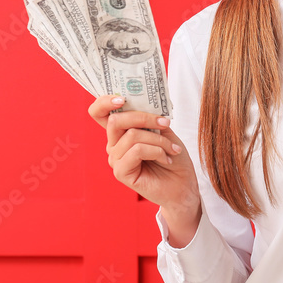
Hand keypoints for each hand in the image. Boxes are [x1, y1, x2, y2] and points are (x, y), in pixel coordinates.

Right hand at [88, 95, 200, 218]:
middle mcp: (114, 144)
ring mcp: (115, 159)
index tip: (123, 97)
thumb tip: (142, 101)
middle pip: (116, 120)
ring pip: (132, 135)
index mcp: (121, 132)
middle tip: (165, 122)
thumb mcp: (163, 130)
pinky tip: (166, 159)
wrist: (183, 185)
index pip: (99, 112)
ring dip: (158, 139)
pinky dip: (157, 151)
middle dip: (144, 117)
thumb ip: (149, 117)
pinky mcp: (121, 172)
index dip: (104, 101)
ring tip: (172, 149)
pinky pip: (137, 151)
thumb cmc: (173, 156)